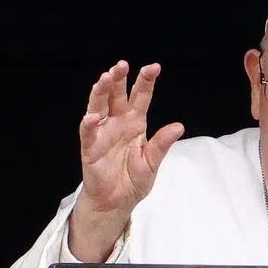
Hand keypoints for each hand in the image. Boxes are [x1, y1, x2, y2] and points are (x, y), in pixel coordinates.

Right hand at [77, 61, 184, 214]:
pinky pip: (88, 134)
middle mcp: (117, 124)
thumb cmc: (133, 180)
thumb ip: (162, 144)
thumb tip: (179, 126)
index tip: (153, 67)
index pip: (140, 98)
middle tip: (122, 65)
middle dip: (118, 79)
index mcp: (135, 124)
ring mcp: (103, 134)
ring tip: (105, 78)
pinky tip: (93, 116)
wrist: (117, 202)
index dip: (145, 82)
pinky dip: (89, 125)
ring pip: (99, 107)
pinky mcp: (90, 149)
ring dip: (101, 93)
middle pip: (116, 96)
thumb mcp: (152, 162)